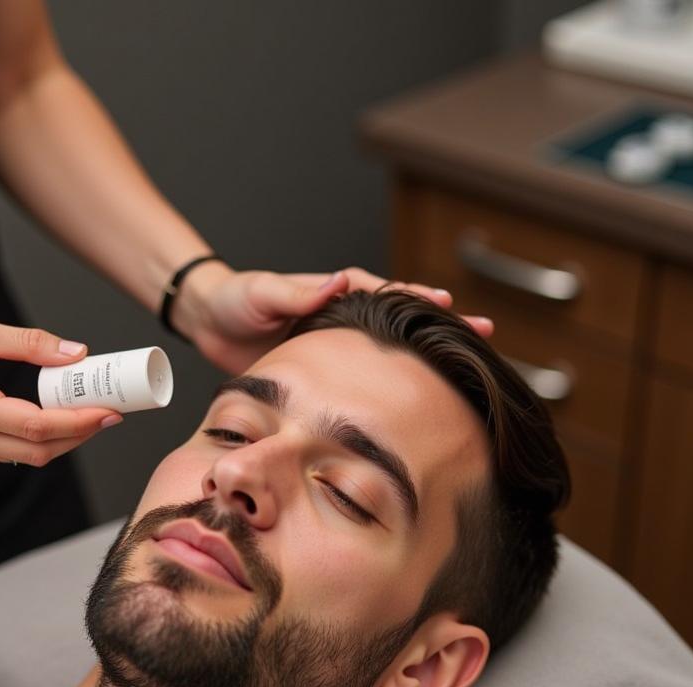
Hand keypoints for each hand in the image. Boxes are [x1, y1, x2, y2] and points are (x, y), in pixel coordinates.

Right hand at [0, 308, 120, 465]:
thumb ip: (30, 343)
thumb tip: (77, 353)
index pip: (37, 426)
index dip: (79, 422)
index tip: (109, 409)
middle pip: (38, 451)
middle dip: (80, 434)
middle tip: (109, 410)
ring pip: (28, 456)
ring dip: (64, 438)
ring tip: (91, 411)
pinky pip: (13, 450)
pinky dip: (42, 437)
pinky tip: (61, 416)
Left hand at [173, 262, 494, 375]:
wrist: (208, 322)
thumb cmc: (235, 300)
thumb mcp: (262, 291)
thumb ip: (295, 292)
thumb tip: (338, 281)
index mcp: (335, 294)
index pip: (387, 294)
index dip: (418, 301)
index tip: (449, 307)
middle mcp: (344, 317)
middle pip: (403, 322)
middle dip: (442, 327)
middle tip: (484, 333)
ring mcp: (338, 346)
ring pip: (391, 351)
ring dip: (425, 358)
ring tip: (464, 369)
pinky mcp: (325, 371)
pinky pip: (365, 377)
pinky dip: (392, 384)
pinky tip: (414, 399)